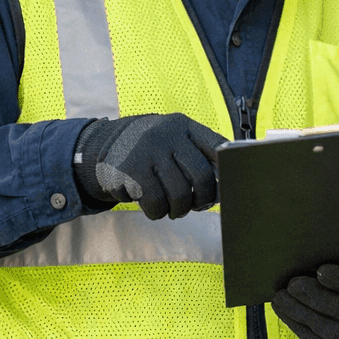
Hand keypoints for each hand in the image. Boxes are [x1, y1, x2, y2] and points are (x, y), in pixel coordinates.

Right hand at [73, 113, 222, 219]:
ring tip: (174, 208)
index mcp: (184, 126)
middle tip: (197, 205)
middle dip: (203, 199)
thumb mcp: (176, 139)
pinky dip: (158, 212)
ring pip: (179, 195)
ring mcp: (146, 152)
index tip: (227, 187)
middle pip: (201, 176)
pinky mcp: (129, 172)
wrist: (109, 144)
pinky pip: (155, 204)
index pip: (218, 146)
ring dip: (179, 210)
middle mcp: (166, 135)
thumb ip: (201, 155)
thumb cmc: (155, 149)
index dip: (229, 170)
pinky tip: (154, 206)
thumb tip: (226, 188)